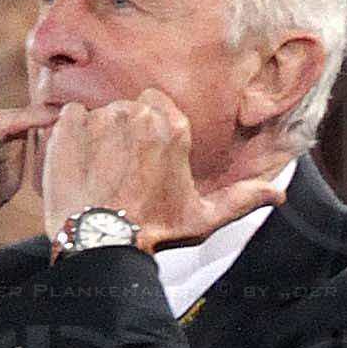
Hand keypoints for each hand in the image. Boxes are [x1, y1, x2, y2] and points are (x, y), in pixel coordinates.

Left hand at [40, 92, 287, 252]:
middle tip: (118, 170)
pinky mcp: (70, 126)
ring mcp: (103, 118)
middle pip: (128, 108)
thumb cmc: (153, 231)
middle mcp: (140, 115)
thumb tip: (277, 195)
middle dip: (123, 132)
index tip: (142, 154)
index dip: (148, 128)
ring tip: (96, 172)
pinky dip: (69, 134)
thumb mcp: (203, 218)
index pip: (156, 103)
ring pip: (99, 113)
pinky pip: (69, 115)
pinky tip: (77, 164)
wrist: (101, 243)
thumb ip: (241, 199)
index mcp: (174, 128)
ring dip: (96, 135)